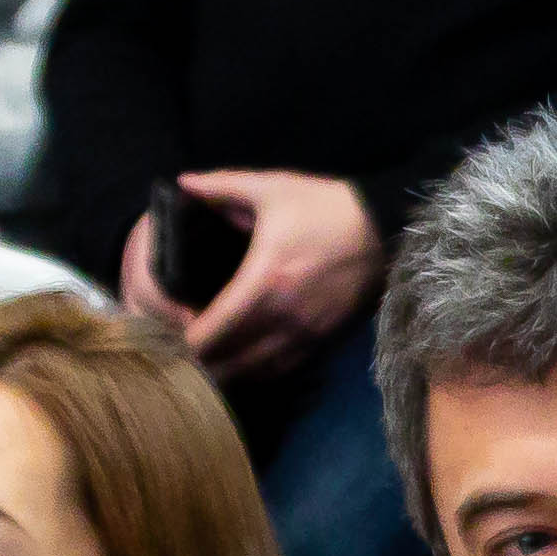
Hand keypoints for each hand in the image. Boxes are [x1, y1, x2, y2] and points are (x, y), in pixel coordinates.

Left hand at [168, 168, 381, 382]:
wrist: (383, 228)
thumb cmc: (324, 207)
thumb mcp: (271, 188)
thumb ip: (220, 186)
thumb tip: (180, 183)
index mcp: (263, 282)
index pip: (211, 333)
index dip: (183, 340)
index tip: (172, 326)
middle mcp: (283, 317)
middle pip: (227, 362)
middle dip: (200, 359)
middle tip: (183, 344)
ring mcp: (306, 334)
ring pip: (254, 372)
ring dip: (228, 368)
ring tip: (209, 355)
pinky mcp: (323, 340)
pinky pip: (280, 369)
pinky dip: (257, 368)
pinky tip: (244, 355)